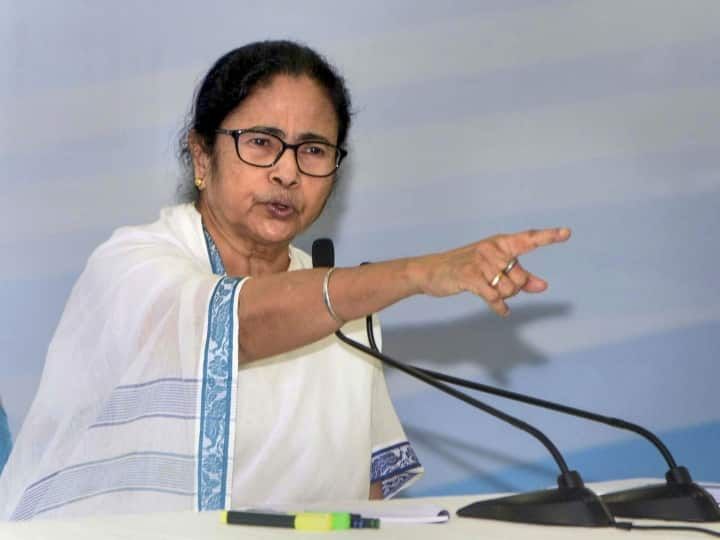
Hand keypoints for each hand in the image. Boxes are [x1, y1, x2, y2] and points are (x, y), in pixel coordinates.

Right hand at [410, 227, 570, 316]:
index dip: (548, 236)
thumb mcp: (493, 269)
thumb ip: (520, 276)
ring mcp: (480, 261)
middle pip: (520, 276)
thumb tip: (543, 286)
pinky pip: (493, 296)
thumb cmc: (466, 268)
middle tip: (498, 287)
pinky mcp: (469, 276)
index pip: (528, 239)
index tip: (566, 233)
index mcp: (499, 243)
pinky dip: (498, 306)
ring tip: (490, 292)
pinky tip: (502, 311)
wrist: (430, 271)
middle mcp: (491, 248)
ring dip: (502, 296)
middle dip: (514, 288)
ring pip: (508, 288)